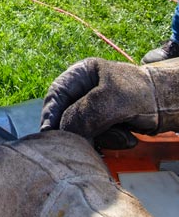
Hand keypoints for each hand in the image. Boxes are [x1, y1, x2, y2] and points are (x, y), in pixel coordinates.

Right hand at [40, 56, 178, 138]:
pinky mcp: (105, 124)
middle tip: (88, 142)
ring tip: (122, 134)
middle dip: (81, 131)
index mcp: (82, 74)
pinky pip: (97, 138)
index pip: (56, 94)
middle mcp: (85, 90)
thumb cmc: (143, 93)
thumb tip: (64, 132)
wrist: (171, 105)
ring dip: (102, 138)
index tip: (49, 133)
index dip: (50, 114)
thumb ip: (83, 114)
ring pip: (82, 130)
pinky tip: (126, 136)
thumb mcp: (110, 100)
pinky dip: (111, 142)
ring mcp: (95, 108)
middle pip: (67, 115)